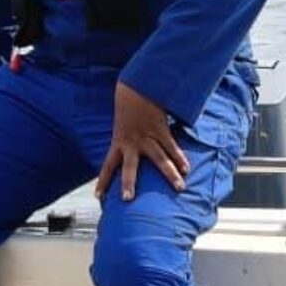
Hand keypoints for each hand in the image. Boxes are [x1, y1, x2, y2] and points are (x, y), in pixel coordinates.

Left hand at [95, 82, 189, 200]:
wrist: (136, 87)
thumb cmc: (128, 107)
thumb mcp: (121, 126)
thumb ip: (123, 140)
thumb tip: (126, 153)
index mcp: (118, 142)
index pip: (108, 165)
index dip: (103, 181)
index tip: (98, 197)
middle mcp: (131, 142)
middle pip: (129, 166)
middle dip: (128, 182)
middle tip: (127, 199)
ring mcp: (147, 137)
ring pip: (159, 158)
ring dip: (170, 174)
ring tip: (179, 188)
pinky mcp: (160, 129)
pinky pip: (172, 146)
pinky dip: (180, 158)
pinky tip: (187, 169)